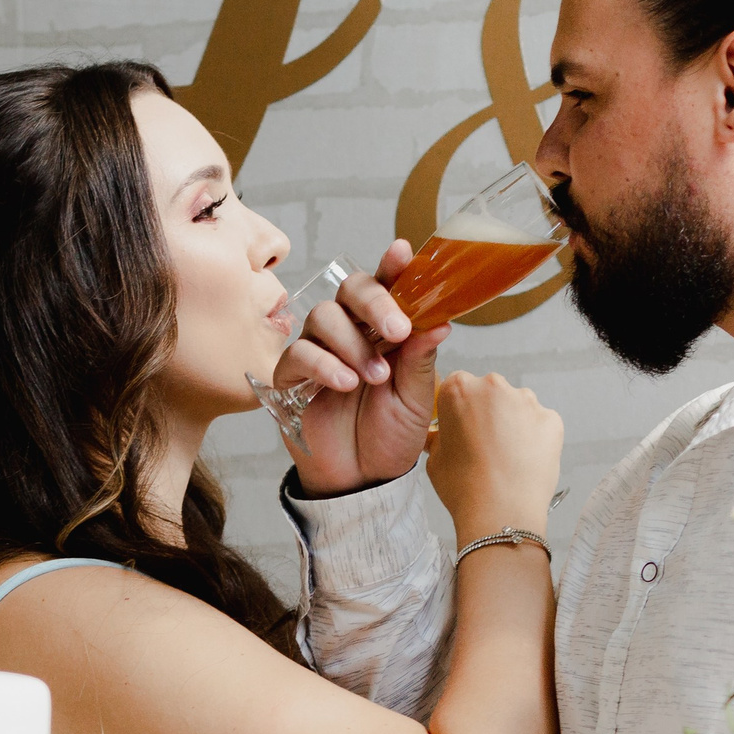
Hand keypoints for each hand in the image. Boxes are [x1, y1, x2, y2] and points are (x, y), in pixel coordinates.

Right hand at [278, 242, 450, 494]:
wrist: (363, 481)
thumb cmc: (391, 436)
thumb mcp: (416, 398)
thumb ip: (421, 358)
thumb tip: (440, 320)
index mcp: (385, 329)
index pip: (387, 286)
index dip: (393, 266)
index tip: (402, 252)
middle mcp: (352, 332)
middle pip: (351, 289)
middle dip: (375, 302)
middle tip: (397, 330)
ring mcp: (320, 351)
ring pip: (324, 317)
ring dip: (353, 343)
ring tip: (374, 377)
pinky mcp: (293, 377)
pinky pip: (299, 353)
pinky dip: (324, 364)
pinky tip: (345, 383)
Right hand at [426, 372, 561, 538]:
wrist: (502, 514)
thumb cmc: (466, 489)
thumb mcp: (434, 459)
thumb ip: (439, 437)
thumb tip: (443, 436)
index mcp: (460, 389)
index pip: (458, 386)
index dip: (460, 408)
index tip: (461, 425)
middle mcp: (494, 387)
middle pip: (490, 392)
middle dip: (487, 412)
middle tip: (483, 445)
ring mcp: (527, 402)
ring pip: (517, 406)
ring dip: (512, 423)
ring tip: (505, 457)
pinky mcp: (552, 419)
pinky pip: (541, 423)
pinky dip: (535, 437)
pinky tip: (524, 460)